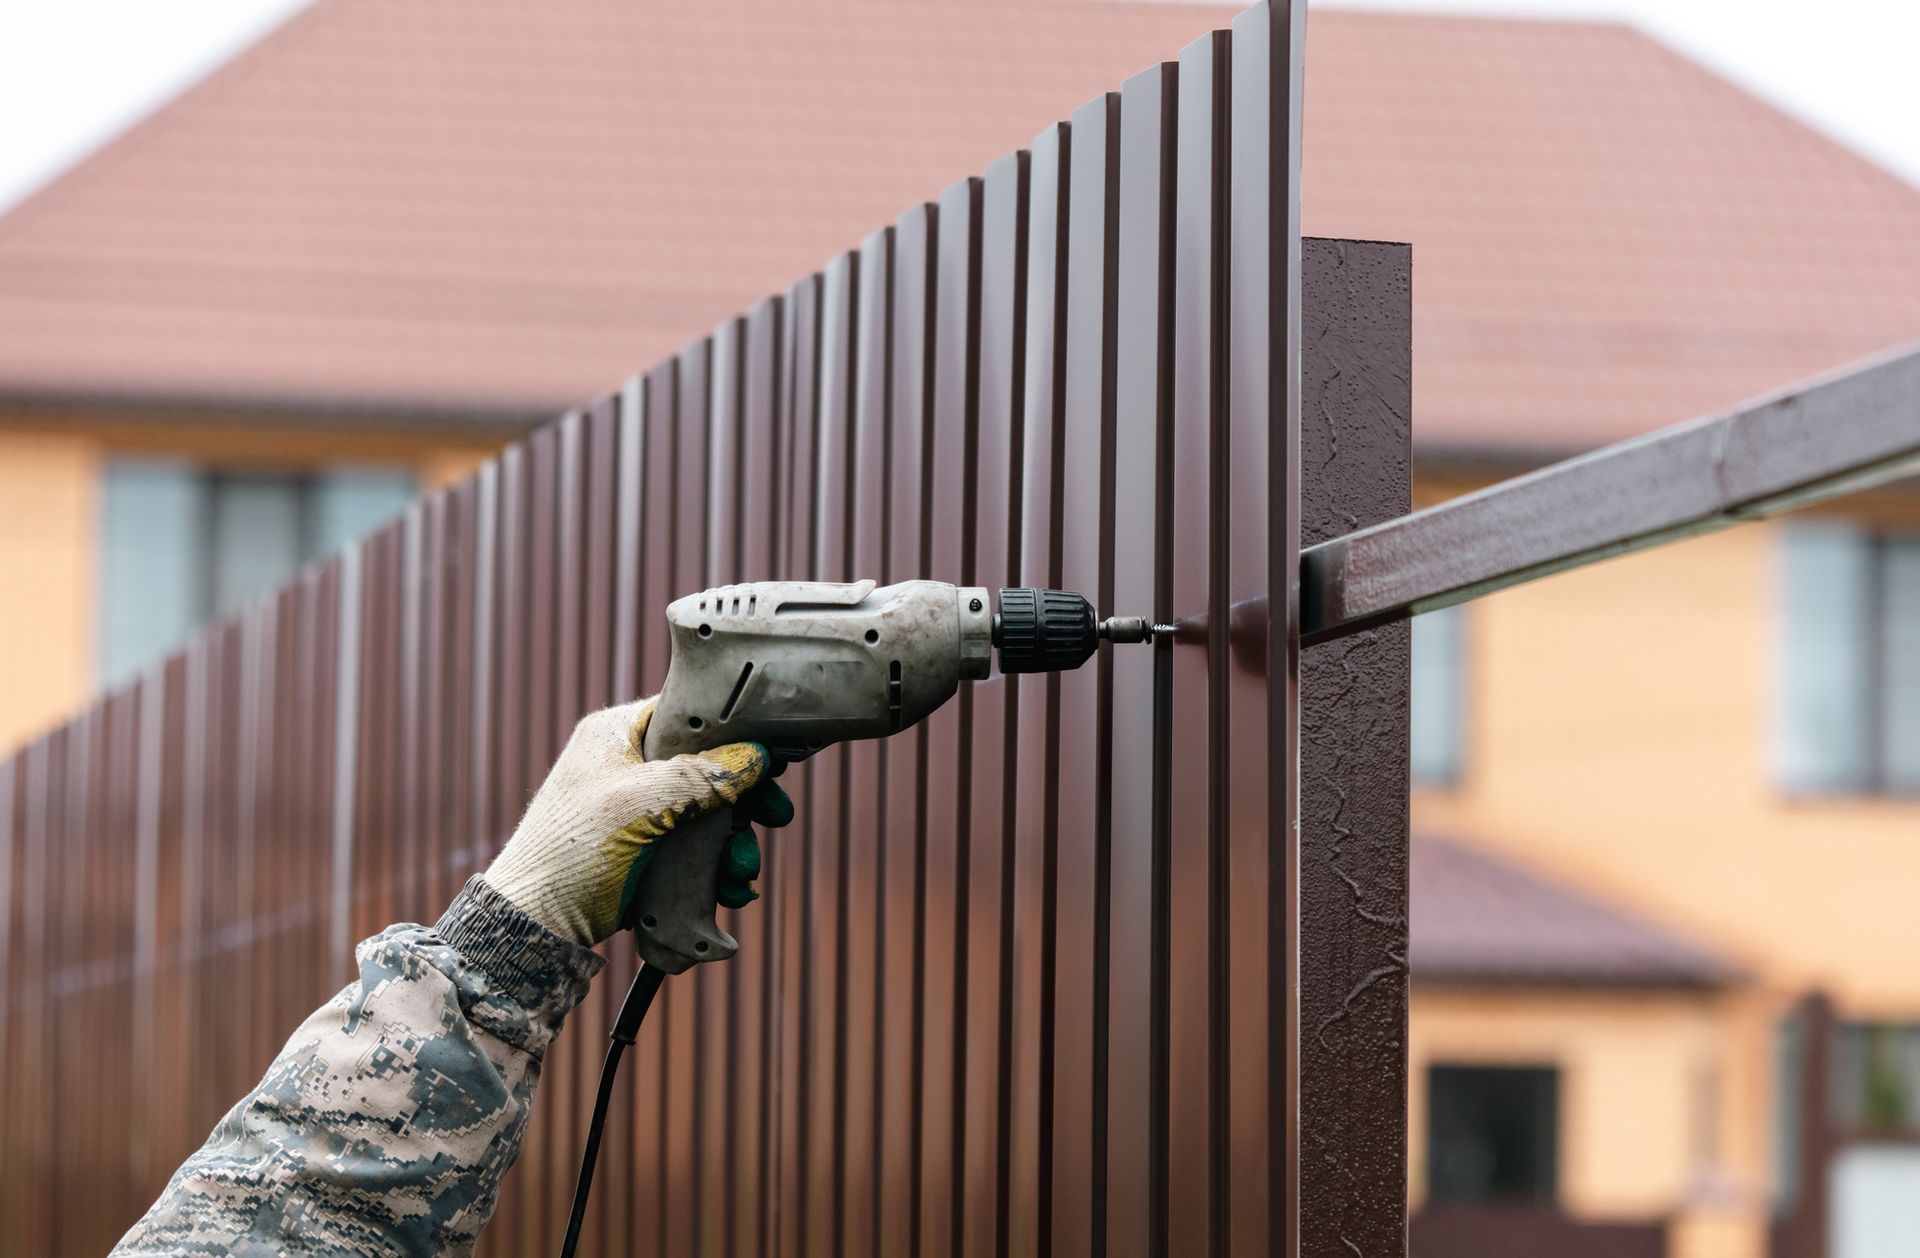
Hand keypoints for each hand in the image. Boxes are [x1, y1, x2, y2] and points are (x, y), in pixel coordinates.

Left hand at [482, 698, 790, 947]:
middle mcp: (633, 764)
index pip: (690, 714)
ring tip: (742, 871)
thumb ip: (699, 777)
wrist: (537, 923)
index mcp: (619, 734)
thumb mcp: (638, 804)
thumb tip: (755, 757)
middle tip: (776, 817)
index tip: (774, 756)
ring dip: (736, 842)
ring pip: (711, 812)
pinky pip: (699, 847)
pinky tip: (732, 890)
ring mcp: (642, 809)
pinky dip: (719, 866)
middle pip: (711, 766)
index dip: (736, 733)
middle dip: (746, 799)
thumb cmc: (571, 851)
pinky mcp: (650, 848)